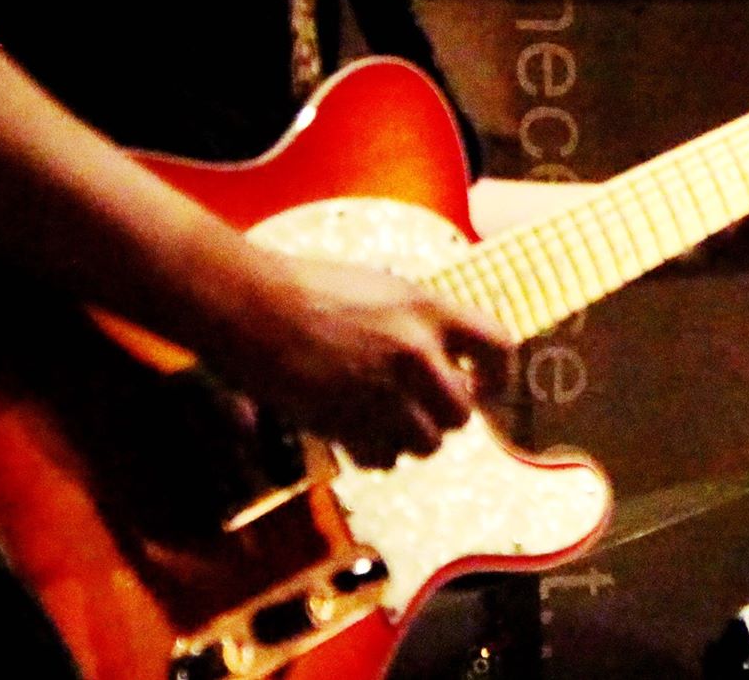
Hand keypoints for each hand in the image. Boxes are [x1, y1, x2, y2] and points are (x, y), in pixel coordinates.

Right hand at [209, 253, 512, 469]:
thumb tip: (451, 359)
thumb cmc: (312, 289)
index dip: (498, 374)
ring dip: (411, 439)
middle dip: (444, 415)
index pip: (498, 346)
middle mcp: (415, 353)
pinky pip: (384, 459)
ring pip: (427, 444)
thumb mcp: (385, 290)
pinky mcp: (346, 424)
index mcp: (428, 309)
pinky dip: (375, 453)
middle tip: (422, 408)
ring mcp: (381, 392)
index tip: (484, 387)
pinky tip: (356, 431)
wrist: (249, 305)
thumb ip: (424, 324)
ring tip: (384, 418)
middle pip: (461, 413)